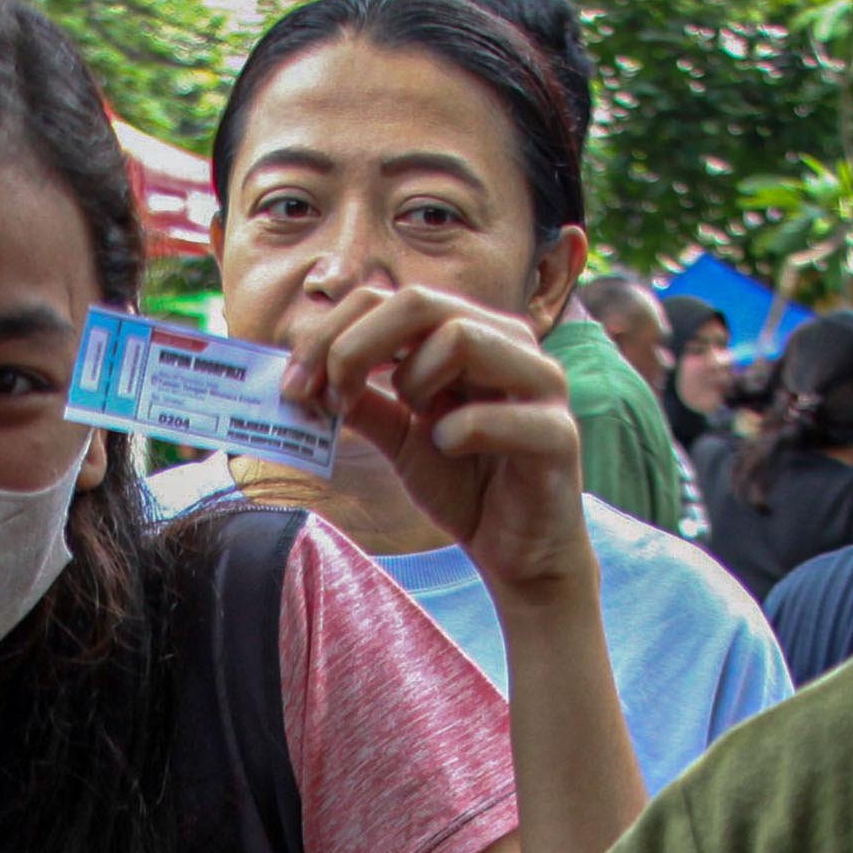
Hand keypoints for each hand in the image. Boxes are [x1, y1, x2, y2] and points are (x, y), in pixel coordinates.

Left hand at [281, 273, 592, 594]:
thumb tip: (303, 376)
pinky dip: (454, 434)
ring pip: (462, 337)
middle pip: (420, 302)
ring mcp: (540, 384)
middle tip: (330, 398)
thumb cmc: (466, 484)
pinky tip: (449, 452)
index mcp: (471, 332)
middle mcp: (509, 343)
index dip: (332, 333)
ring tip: (417, 422)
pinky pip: (491, 415)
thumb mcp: (400, 436)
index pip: (392, 298)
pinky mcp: (557, 434)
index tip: (295, 384)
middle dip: (355, 347)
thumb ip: (362, 401)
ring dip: (414, 381)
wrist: (519, 554)